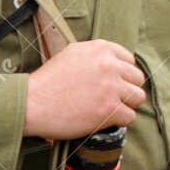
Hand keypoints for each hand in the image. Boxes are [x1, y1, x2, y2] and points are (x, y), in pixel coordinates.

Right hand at [23, 39, 145, 139]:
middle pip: (137, 79)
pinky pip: (130, 116)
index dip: (122, 74)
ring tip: (109, 109)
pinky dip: (119, 121)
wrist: (32, 103)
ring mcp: (111, 87)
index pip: (130, 60)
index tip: (112, 83)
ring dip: (126, 105)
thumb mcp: (71, 54)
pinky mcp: (109, 109)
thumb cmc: (48, 81)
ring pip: (138, 97)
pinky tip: (104, 120)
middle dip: (126, 89)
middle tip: (110, 98)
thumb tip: (115, 62)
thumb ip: (95, 55)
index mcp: (101, 48)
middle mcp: (109, 65)